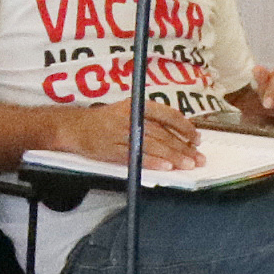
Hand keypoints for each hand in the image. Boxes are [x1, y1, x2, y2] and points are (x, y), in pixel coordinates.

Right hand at [46, 101, 202, 172]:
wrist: (75, 127)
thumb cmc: (106, 120)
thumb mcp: (129, 110)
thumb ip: (151, 120)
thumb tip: (179, 135)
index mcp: (137, 106)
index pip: (168, 115)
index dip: (185, 127)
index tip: (197, 138)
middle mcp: (131, 118)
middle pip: (163, 134)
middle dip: (183, 147)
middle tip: (198, 158)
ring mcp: (121, 135)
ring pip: (153, 146)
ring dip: (173, 156)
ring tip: (188, 164)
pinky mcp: (113, 151)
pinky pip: (136, 157)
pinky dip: (152, 162)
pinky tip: (165, 167)